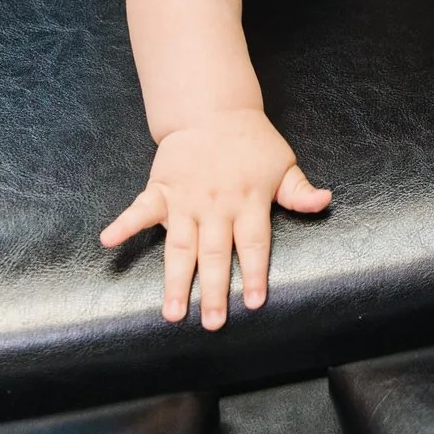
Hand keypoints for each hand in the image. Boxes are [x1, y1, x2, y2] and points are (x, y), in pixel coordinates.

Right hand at [99, 111, 331, 328]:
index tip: (252, 302)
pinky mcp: (161, 189)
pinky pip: (140, 209)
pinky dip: (123, 224)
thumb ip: (299, 191)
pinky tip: (108, 240)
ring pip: (181, 246)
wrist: (213, 109)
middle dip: (213, 291)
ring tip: (172, 313)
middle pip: (215, 254)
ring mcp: (186, 199)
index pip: (254, 245)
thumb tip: (325, 201)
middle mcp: (216, 206)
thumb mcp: (283, 164)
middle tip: (212, 324)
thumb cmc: (251, 141)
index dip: (253, 274)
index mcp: (248, 202)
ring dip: (175, 280)